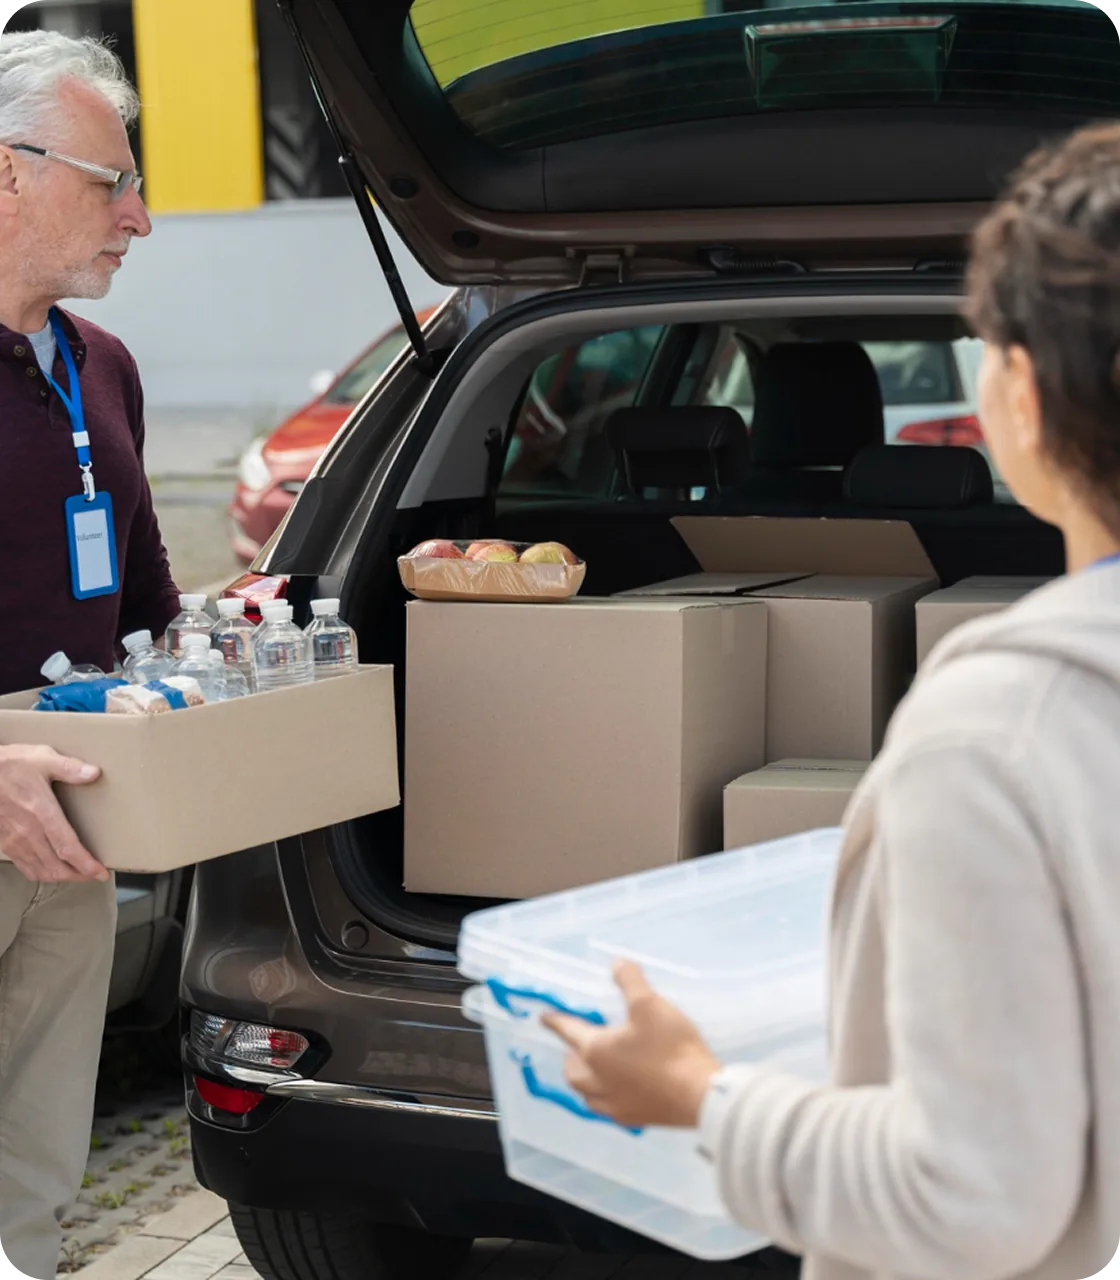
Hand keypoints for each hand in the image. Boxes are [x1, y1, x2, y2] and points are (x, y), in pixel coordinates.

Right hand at [0, 745, 105, 882]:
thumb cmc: (8, 765)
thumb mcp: (42, 758)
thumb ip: (69, 768)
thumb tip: (93, 773)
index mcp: (42, 813)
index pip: (68, 848)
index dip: (86, 865)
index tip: (101, 873)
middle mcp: (29, 832)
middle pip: (56, 867)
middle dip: (78, 876)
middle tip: (93, 875)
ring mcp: (14, 840)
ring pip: (40, 871)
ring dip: (60, 877)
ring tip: (76, 874)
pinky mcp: (5, 842)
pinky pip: (24, 866)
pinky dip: (40, 873)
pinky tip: (48, 869)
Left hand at [542, 961, 721, 1128]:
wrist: (700, 1096)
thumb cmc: (670, 1047)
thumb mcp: (649, 1004)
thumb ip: (630, 981)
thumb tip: (617, 963)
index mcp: (596, 1052)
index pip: (569, 1032)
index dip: (556, 1021)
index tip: (544, 1017)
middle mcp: (599, 1082)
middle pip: (573, 1071)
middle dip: (570, 1057)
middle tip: (574, 1047)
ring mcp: (616, 1105)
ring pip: (588, 1095)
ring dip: (584, 1080)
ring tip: (592, 1071)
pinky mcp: (635, 1119)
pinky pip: (608, 1109)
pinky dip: (604, 1098)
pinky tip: (617, 1093)